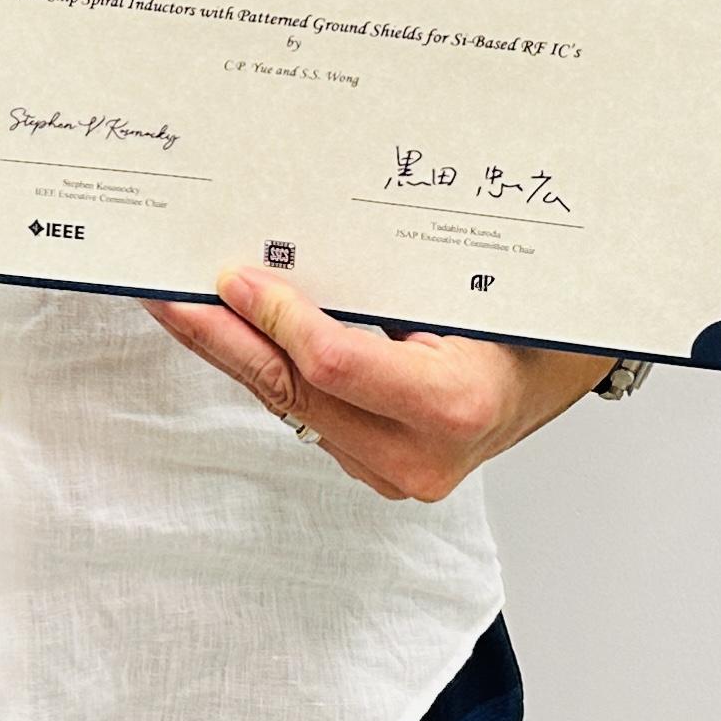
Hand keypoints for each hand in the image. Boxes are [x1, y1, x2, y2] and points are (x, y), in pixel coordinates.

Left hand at [147, 268, 608, 501]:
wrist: (556, 376)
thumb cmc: (525, 323)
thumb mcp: (470, 290)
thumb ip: (391, 282)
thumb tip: (291, 248)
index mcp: (453, 405)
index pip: (335, 365)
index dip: (277, 319)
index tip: (233, 276)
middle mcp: (418, 456)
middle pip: (294, 391)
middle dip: (221, 339)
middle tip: (164, 295)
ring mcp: (393, 471)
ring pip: (290, 404)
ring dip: (233, 353)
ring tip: (178, 304)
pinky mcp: (373, 469)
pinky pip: (305, 412)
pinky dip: (266, 369)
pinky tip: (228, 332)